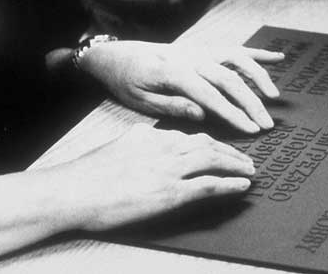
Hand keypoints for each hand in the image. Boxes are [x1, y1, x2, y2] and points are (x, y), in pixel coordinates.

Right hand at [55, 123, 254, 230]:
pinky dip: (230, 184)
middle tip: (246, 158)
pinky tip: (243, 186)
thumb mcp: (121, 148)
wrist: (76, 190)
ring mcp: (168, 168)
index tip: (221, 148)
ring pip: (213, 159)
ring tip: (251, 169)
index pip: (188, 135)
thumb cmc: (91, 175)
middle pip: (207, 143)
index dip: (210, 142)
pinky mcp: (170, 192)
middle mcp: (164, 146)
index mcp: (151, 135)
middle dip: (230, 151)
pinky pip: (209, 185)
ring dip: (236, 164)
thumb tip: (154, 153)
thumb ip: (143, 147)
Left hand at [78, 39, 283, 132]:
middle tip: (266, 125)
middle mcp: (189, 56)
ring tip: (273, 97)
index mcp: (172, 71)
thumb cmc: (126, 81)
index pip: (209, 94)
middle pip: (228, 77)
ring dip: (258, 75)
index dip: (232, 113)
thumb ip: (172, 105)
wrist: (115, 55)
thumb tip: (203, 113)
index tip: (250, 130)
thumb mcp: (139, 101)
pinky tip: (277, 57)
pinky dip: (256, 52)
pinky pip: (233, 49)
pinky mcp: (201, 49)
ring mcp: (198, 50)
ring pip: (236, 59)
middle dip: (250, 102)